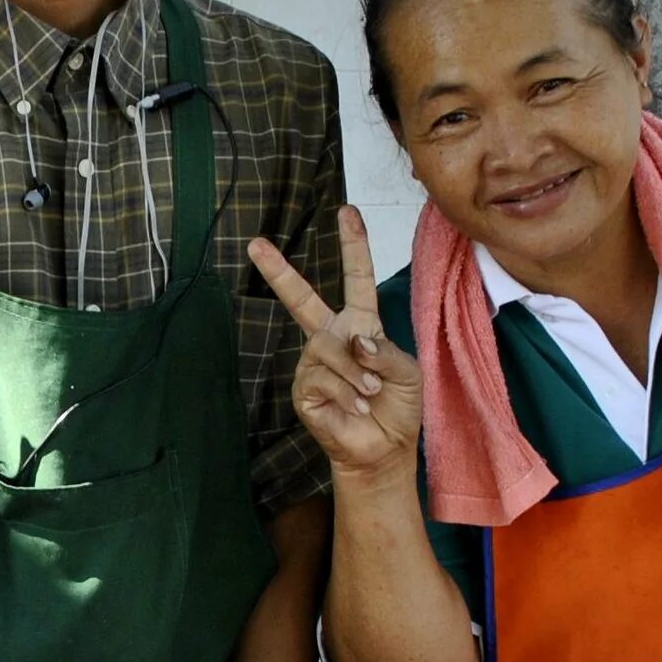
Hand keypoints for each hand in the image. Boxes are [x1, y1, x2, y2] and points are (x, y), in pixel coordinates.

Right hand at [249, 207, 421, 486]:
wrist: (383, 449)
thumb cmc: (398, 407)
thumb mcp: (408, 372)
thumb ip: (385, 351)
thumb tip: (353, 340)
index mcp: (360, 325)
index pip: (356, 279)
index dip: (353, 246)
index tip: (347, 212)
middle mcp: (330, 338)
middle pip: (301, 298)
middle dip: (277, 271)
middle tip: (254, 243)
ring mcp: (312, 363)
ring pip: (327, 349)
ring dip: (356, 374)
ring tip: (371, 395)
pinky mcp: (303, 389)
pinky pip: (320, 377)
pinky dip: (346, 393)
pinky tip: (356, 408)